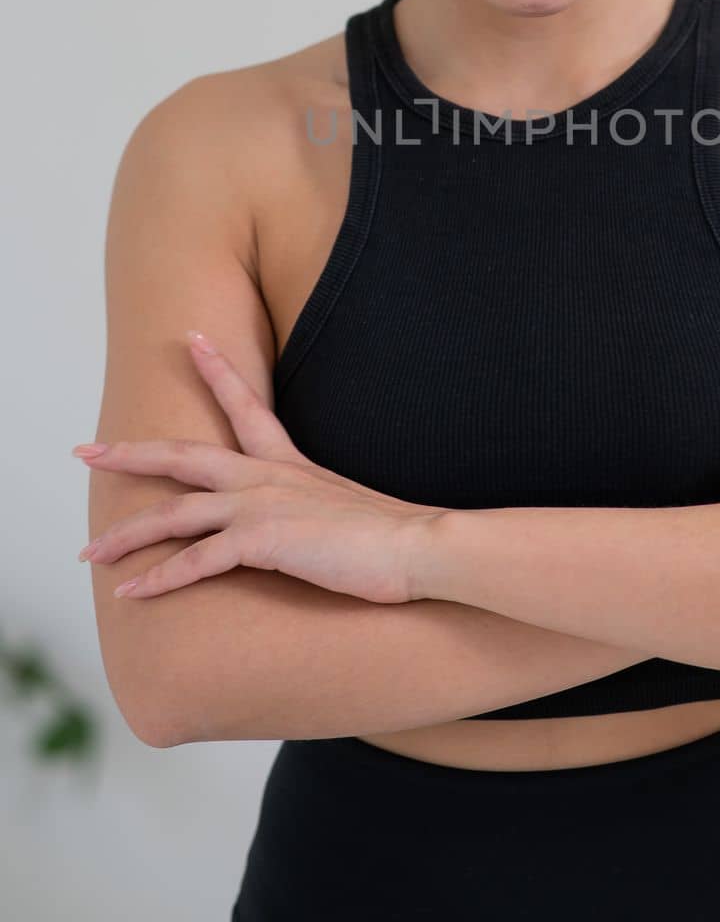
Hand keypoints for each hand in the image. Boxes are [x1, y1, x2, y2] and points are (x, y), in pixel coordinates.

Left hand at [74, 334, 449, 602]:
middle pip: (183, 457)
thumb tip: (314, 524)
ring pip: (175, 513)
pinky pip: (195, 562)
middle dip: (130, 453)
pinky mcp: (262, 542)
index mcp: (290, 462)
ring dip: (127, 534)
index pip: (246, 404)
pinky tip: (130, 593)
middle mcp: (268, 475)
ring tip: (90, 551)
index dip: (216, 371)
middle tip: (86, 450)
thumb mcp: (348, 507)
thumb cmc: (395, 534)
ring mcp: (262, 505)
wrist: (420, 545)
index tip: (193, 339)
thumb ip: (318, 508)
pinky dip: (159, 578)